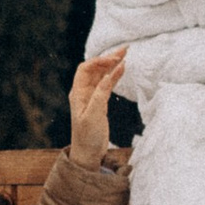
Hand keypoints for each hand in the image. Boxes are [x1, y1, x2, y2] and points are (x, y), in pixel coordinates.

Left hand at [68, 45, 127, 165]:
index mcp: (78, 93)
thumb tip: (108, 74)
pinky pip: (107, 85)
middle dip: (108, 58)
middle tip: (125, 49)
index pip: (86, 69)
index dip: (100, 61)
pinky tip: (123, 69)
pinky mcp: (100, 103)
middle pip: (95, 69)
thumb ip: (101, 94)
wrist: (88, 154)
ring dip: (113, 65)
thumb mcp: (94, 115)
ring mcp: (92, 97)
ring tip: (126, 54)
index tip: (115, 59)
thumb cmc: (88, 137)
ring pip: (102, 75)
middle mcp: (83, 92)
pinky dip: (115, 76)